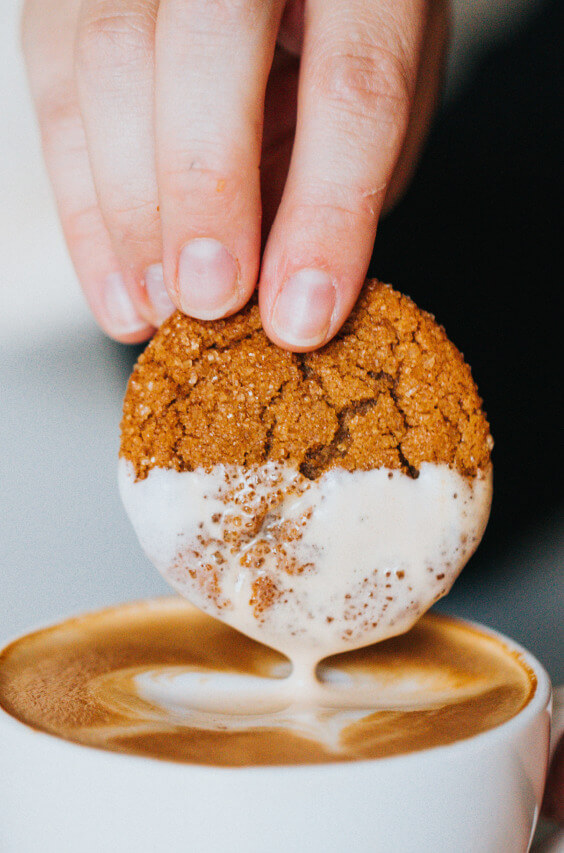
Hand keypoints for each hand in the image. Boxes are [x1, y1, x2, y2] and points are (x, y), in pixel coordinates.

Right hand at [22, 0, 447, 349]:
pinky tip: (116, 284)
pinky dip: (83, 206)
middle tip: (207, 301)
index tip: (301, 314)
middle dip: (204, 193)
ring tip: (155, 308)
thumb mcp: (380, 102)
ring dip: (129, 213)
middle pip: (210, 47)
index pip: (351, 85)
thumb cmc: (342, 38)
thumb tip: (282, 292)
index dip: (325, 212)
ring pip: (112, 62)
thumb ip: (340, 178)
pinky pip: (58, 88)